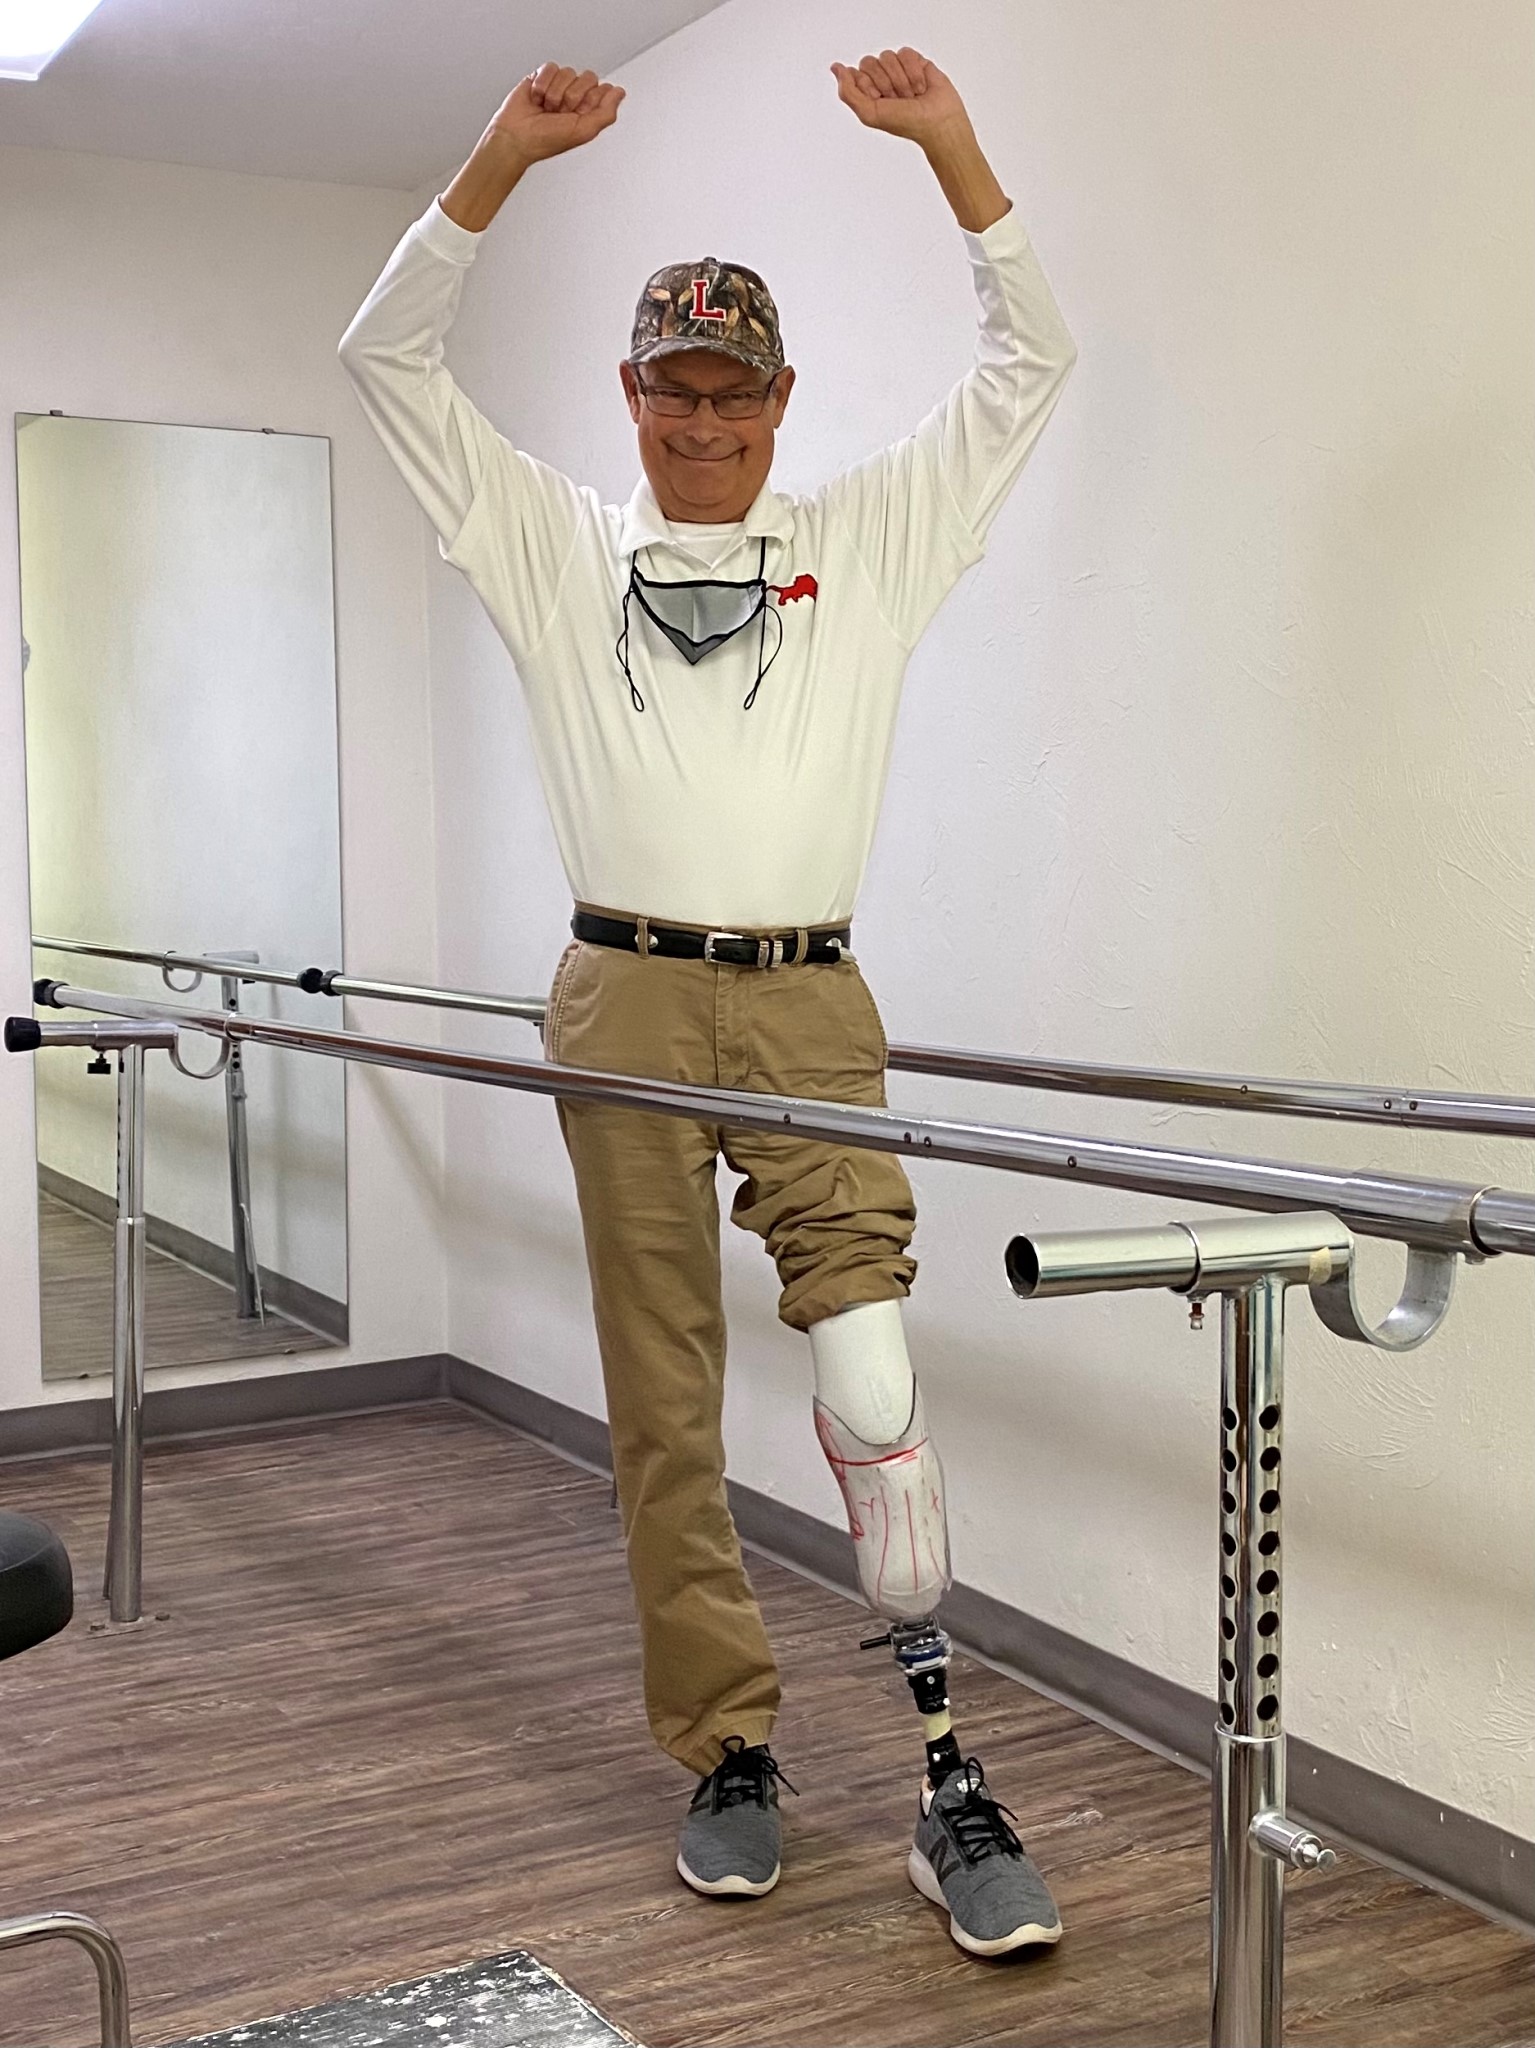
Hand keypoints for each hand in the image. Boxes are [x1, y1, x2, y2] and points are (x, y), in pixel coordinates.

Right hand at [481, 63, 624, 166]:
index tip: (579, 113)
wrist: (516, 137)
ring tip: (547, 108)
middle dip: (572, 96)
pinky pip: (551, 68)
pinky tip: (537, 98)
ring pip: (568, 72)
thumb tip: (620, 93)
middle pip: (588, 77)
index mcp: (589, 110)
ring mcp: (559, 86)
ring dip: (555, 93)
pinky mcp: (542, 77)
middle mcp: (576, 96)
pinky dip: (543, 84)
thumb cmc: (546, 140)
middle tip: (561, 112)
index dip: (591, 100)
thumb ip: (606, 113)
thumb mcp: (584, 132)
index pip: (604, 89)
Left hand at [830, 48, 969, 146]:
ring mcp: (897, 68)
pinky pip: (905, 53)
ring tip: (911, 95)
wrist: (937, 121)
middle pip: (869, 62)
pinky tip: (921, 85)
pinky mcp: (914, 60)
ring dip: (900, 80)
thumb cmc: (905, 123)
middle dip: (884, 83)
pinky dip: (913, 72)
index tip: (880, 101)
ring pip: (887, 56)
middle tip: (897, 99)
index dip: (868, 87)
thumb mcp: (869, 113)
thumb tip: (836, 68)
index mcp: (866, 91)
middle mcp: (880, 78)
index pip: (855, 73)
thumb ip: (847, 92)